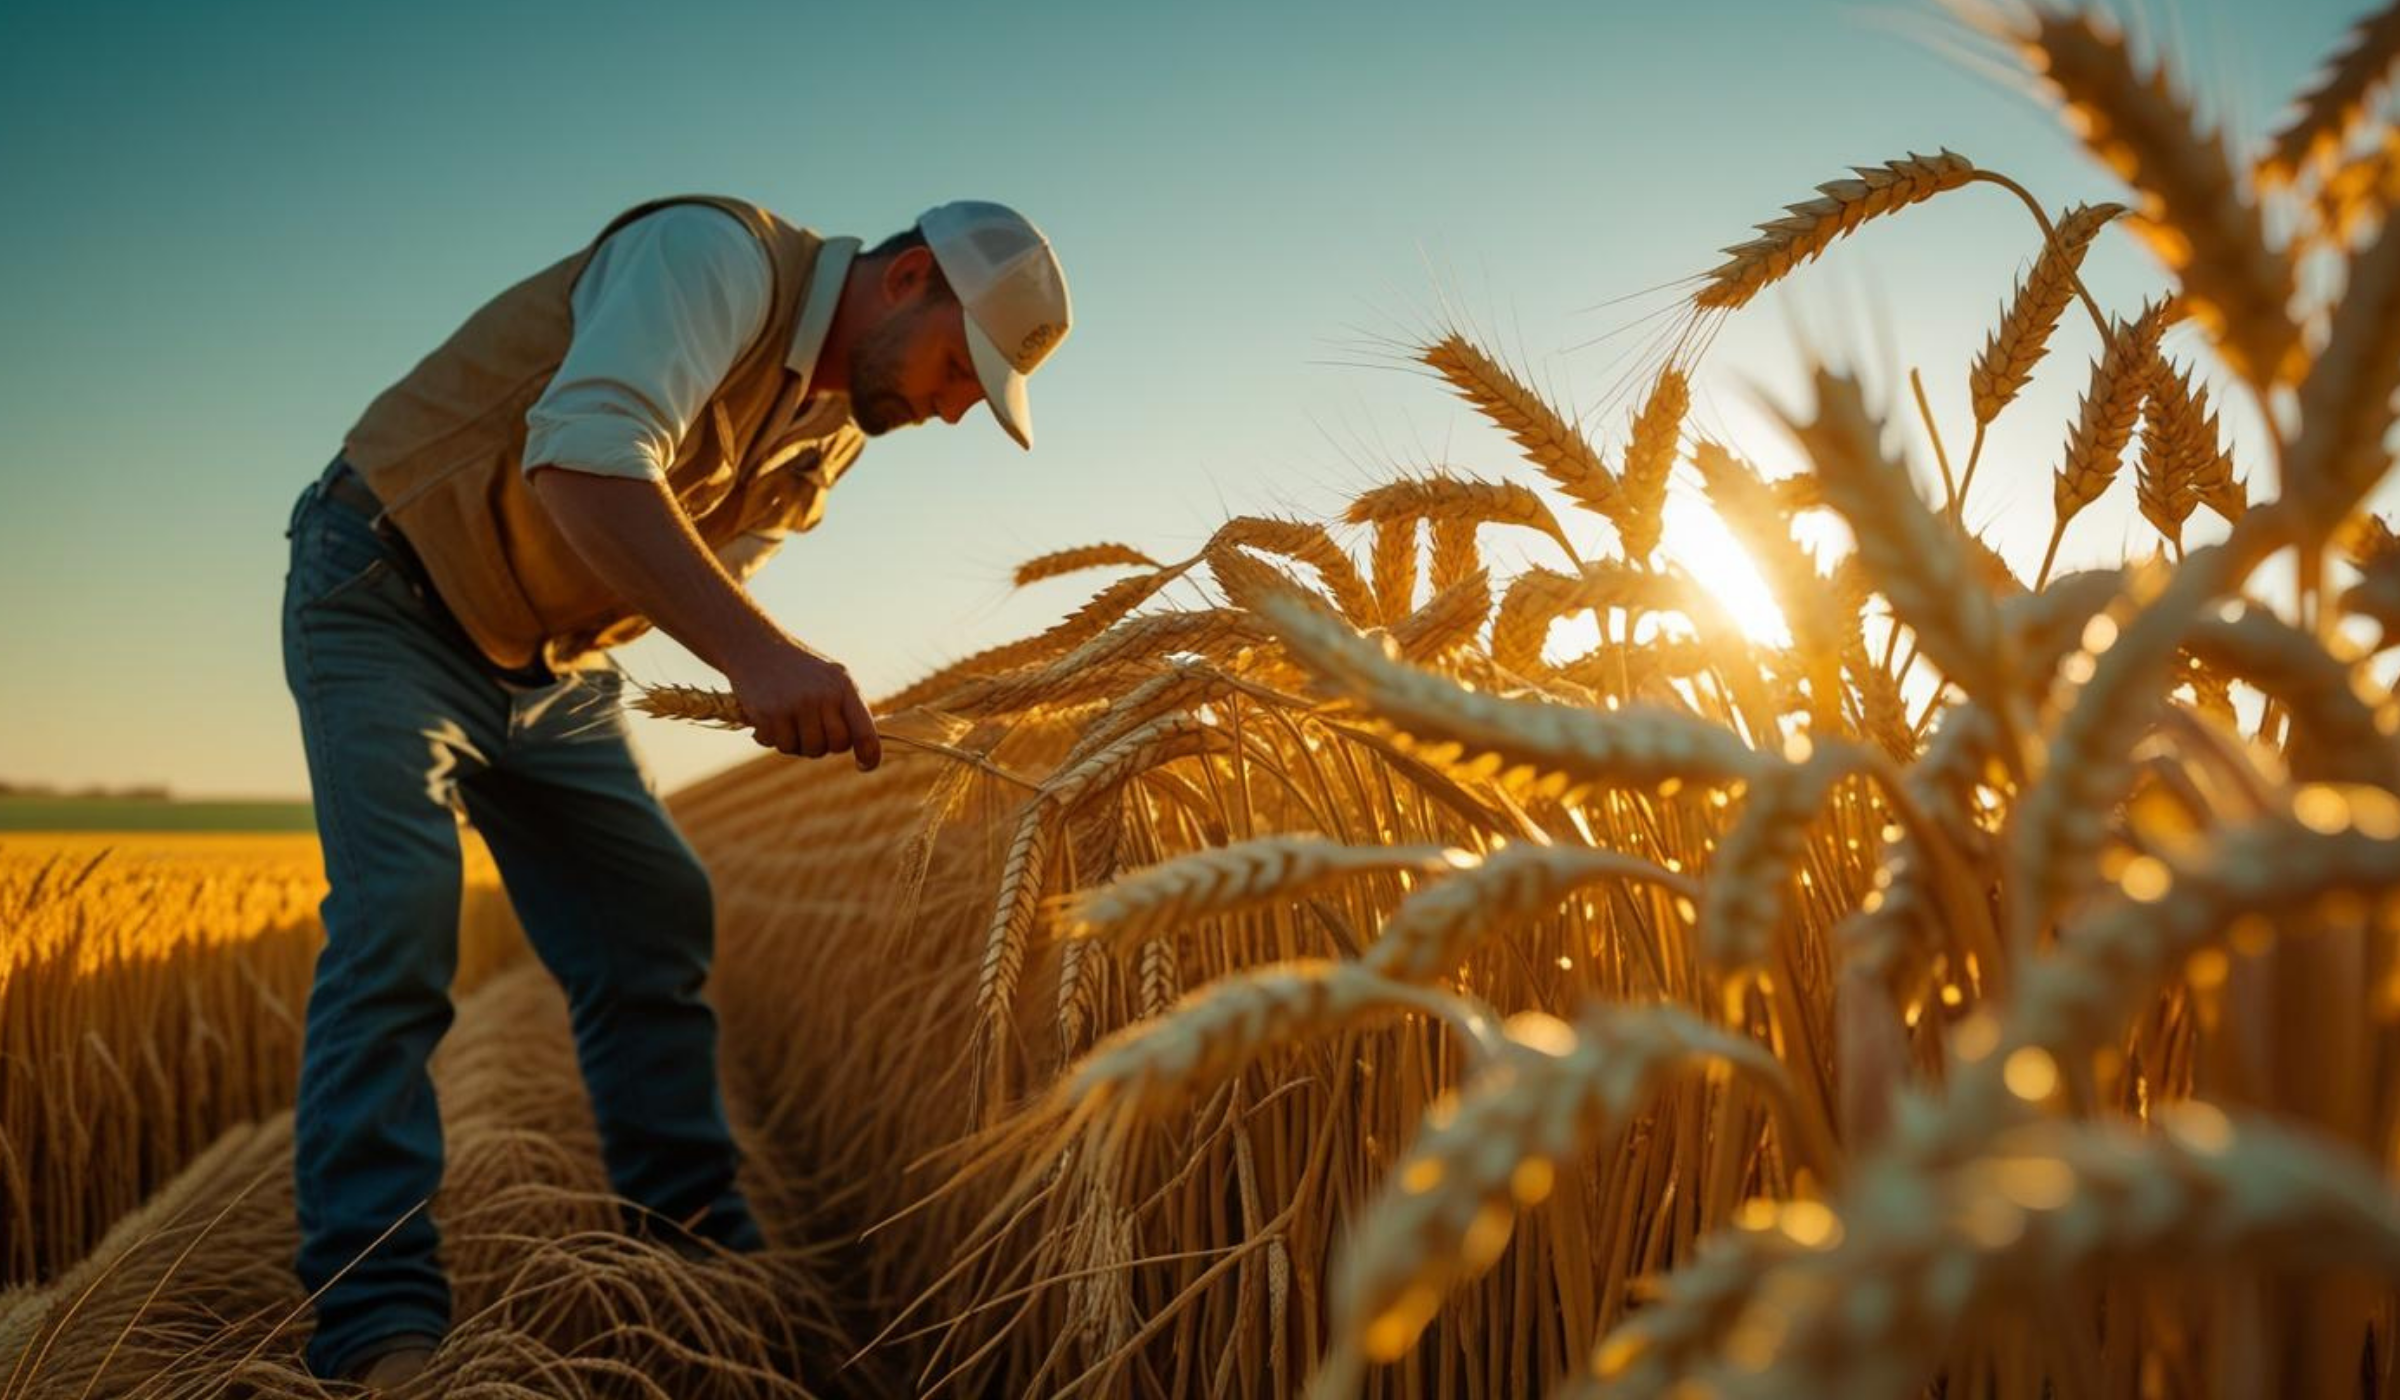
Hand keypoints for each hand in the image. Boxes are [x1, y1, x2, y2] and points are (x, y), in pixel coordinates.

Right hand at [724, 641, 882, 770]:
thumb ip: (848, 708)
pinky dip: (773, 737)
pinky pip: (779, 745)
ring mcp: (796, 705)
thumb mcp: (831, 677)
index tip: (864, 766)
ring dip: (797, 742)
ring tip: (788, 719)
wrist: (755, 646)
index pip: (865, 732)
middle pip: (835, 746)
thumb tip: (865, 748)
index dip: (870, 756)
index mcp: (844, 687)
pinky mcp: (770, 713)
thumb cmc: (798, 668)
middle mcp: (823, 696)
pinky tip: (768, 718)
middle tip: (809, 726)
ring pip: (807, 750)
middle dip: (824, 743)